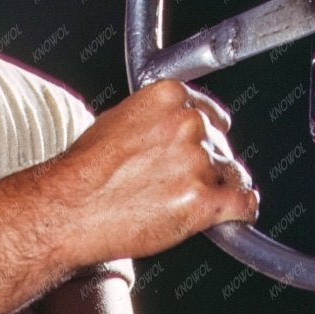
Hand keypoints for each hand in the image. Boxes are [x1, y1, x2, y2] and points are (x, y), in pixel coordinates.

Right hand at [51, 79, 257, 264]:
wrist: (69, 210)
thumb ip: (154, 119)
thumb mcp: (116, 121)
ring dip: (218, 190)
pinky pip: (245, 204)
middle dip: (207, 165)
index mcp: (169, 98)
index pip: (210, 113)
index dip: (206, 136)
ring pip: (232, 175)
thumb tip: (170, 127)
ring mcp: (198, 163)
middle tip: (178, 183)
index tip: (201, 147)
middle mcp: (188, 125)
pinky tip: (231, 216)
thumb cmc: (82, 172)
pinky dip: (242, 212)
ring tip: (185, 203)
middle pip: (221, 145)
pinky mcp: (203, 202)